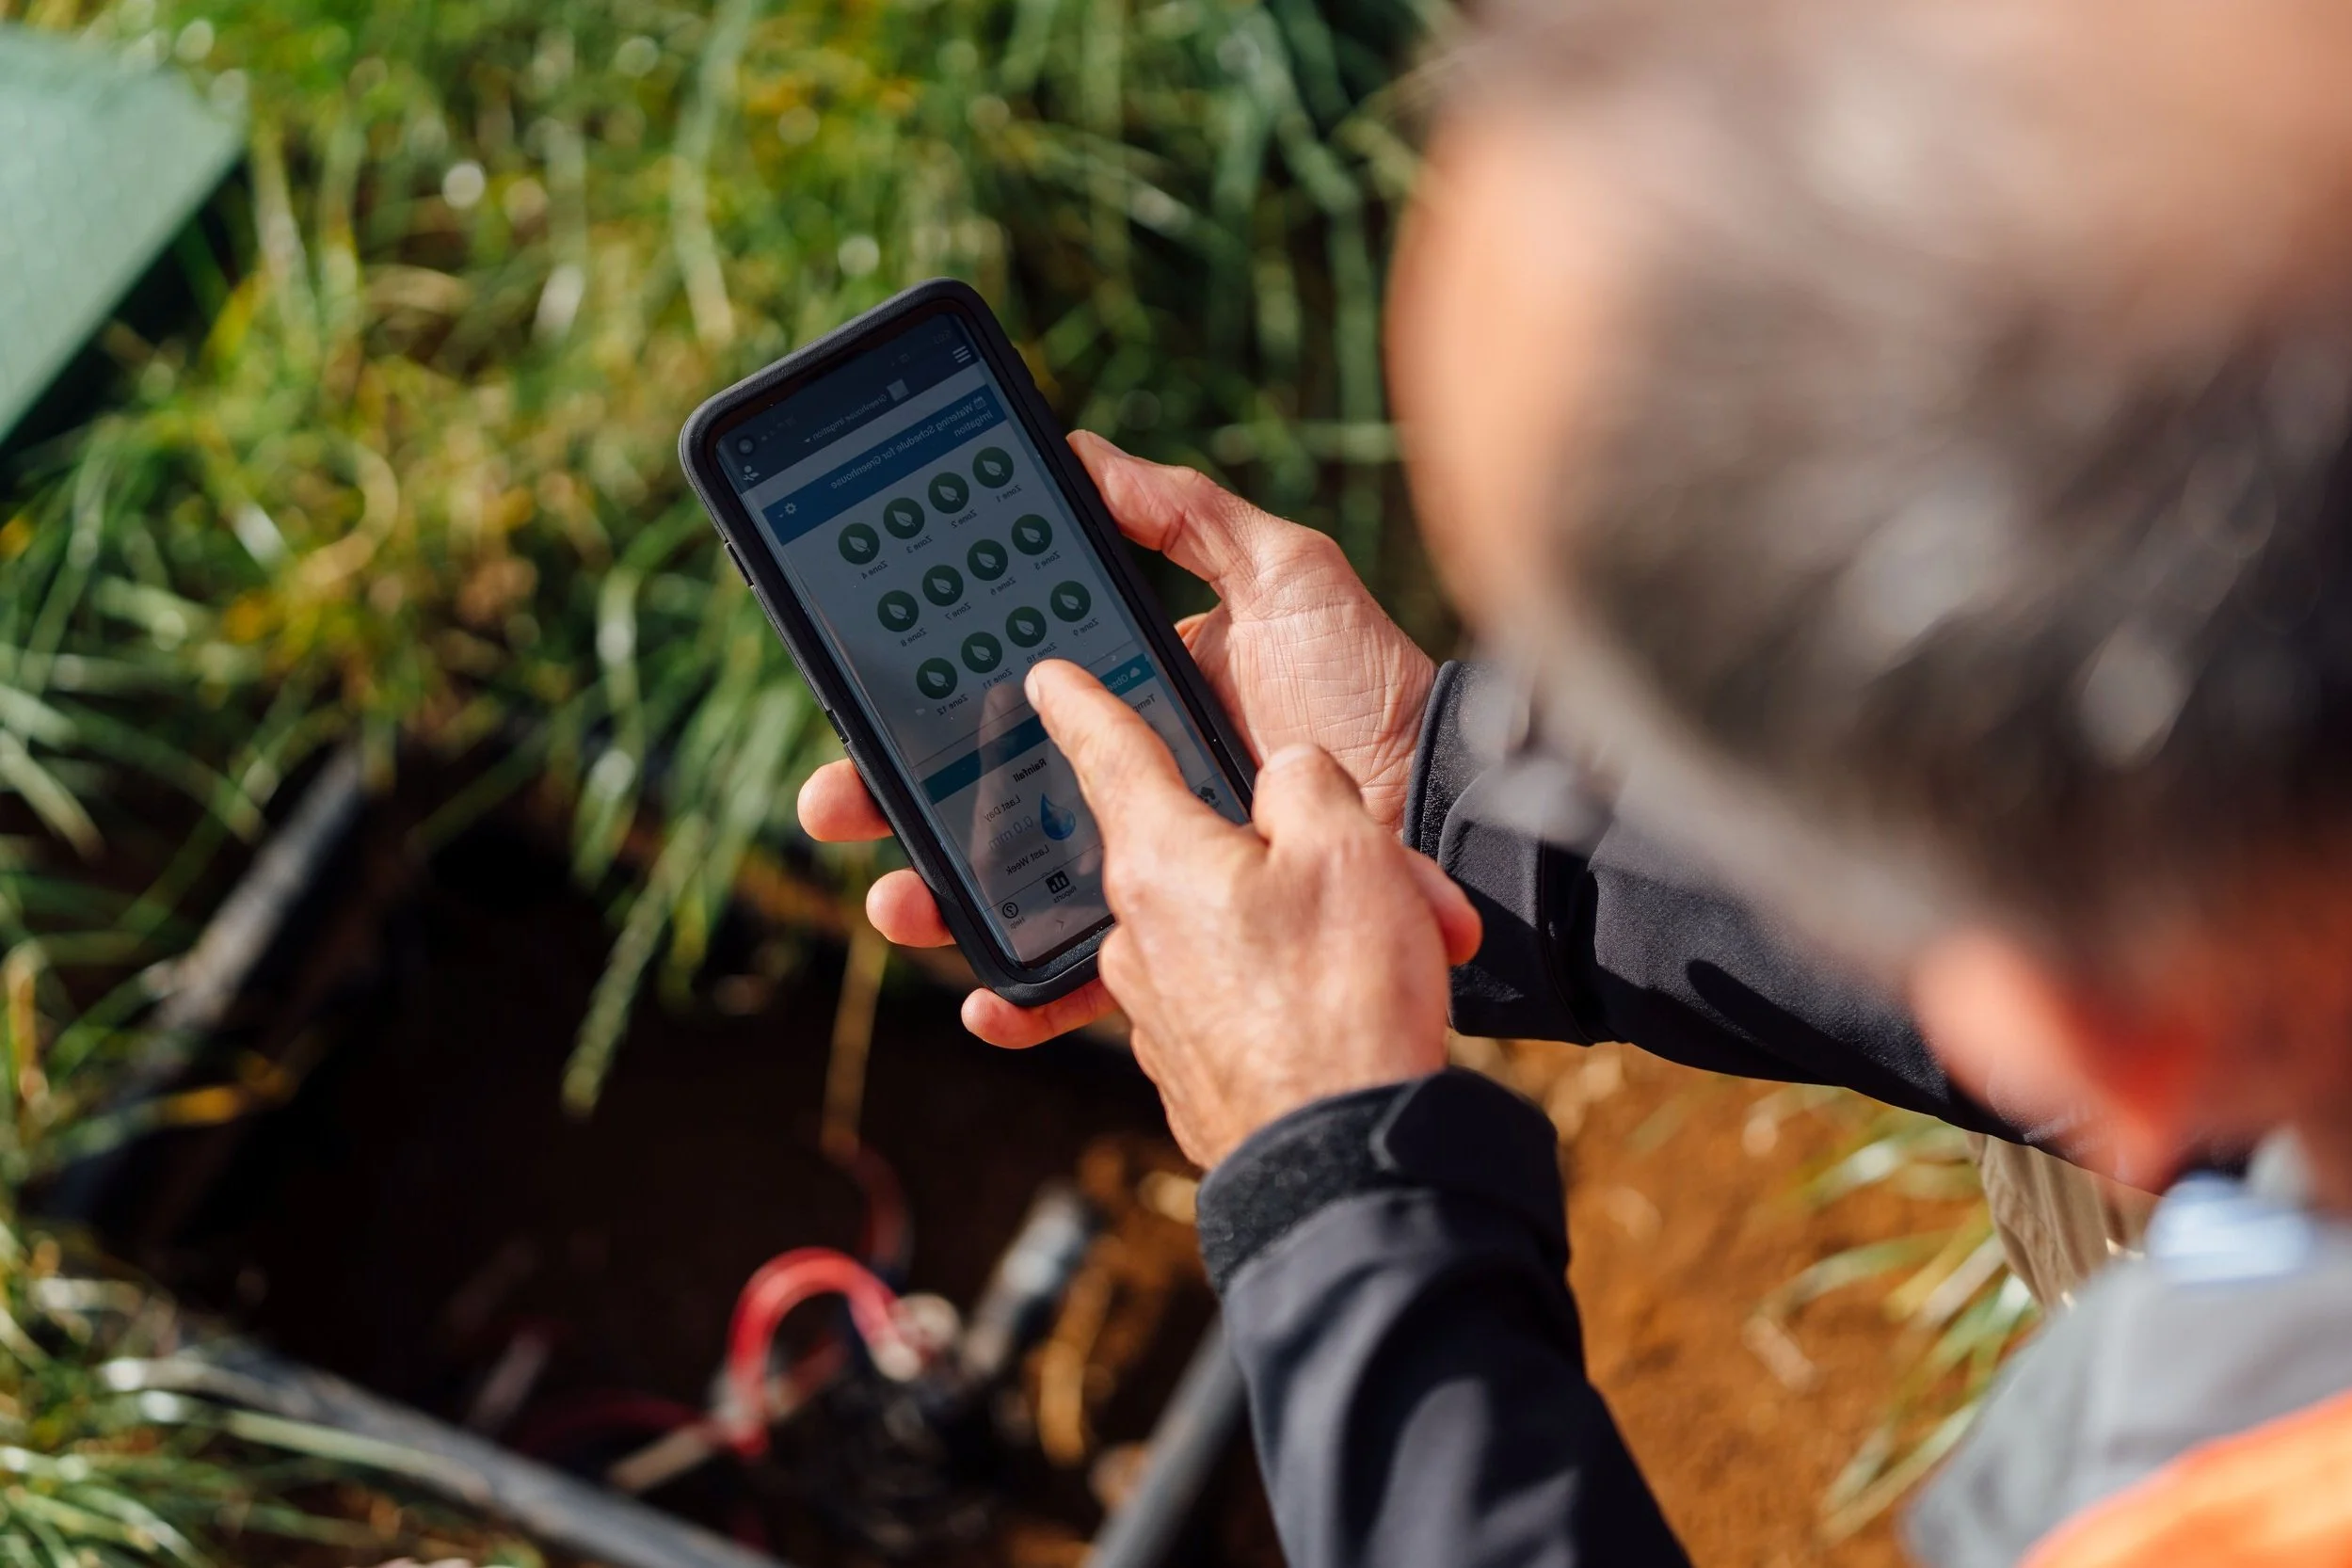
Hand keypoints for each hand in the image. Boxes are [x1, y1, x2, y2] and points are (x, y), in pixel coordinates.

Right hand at [798, 433, 1438, 1046]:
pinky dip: (1029, 996)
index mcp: (1137, 698)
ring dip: (938, 899)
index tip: (861, 707)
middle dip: (895, 804)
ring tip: (893, 902)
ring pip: (1015, 887)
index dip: (929, 708)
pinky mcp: (1183, 939)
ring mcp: (1152, 862)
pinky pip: (1091, 978)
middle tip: (831, 805)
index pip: (1009, 701)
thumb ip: (1187, 516)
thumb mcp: (1285, 575)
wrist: (1450, 805)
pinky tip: (985, 1002)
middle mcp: (1132, 780)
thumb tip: (1082, 454)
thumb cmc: (1372, 682)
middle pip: (985, 798)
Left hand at [1026, 659, 1478, 1165]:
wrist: (1347, 1163)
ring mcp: (1156, 1010)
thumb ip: (1304, 784)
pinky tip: (1355, 1004)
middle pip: (1191, 854)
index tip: (1045, 679)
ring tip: (1396, 948)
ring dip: (1302, 929)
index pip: (1108, 757)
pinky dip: (1292, 989)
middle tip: (1373, 871)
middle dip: (1270, 847)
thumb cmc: (1342, 1000)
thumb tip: (1284, 776)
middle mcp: (1134, 936)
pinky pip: (1236, 997)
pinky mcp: (1189, 1069)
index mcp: (1158, 862)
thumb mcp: (1347, 850)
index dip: (1082, 706)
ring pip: (1226, 931)